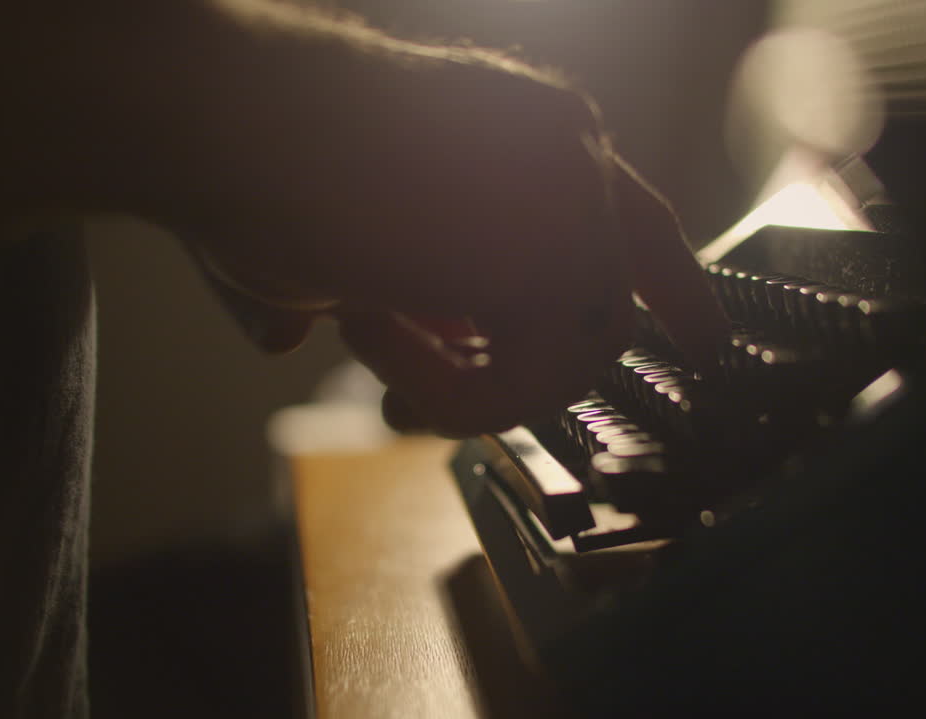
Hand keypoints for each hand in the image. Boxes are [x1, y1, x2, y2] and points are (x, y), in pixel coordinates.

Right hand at [162, 2, 725, 435]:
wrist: (222, 112)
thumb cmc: (253, 158)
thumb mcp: (352, 232)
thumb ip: (396, 282)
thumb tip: (334, 336)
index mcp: (535, 131)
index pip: (636, 216)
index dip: (674, 287)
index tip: (703, 345)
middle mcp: (570, 151)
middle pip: (615, 291)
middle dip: (534, 369)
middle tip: (421, 398)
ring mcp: (573, 196)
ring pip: (576, 353)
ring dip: (458, 379)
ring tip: (362, 325)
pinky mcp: (555, 257)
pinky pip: (534, 386)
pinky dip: (448, 395)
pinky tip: (367, 327)